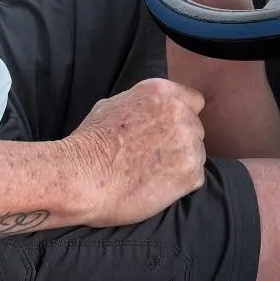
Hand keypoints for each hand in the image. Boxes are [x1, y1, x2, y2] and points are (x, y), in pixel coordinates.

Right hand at [63, 77, 207, 226]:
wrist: (82, 177)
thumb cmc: (89, 144)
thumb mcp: (111, 106)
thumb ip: (140, 105)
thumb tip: (145, 112)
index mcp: (160, 93)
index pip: (193, 100)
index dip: (183, 117)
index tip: (171, 131)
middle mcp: (179, 112)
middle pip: (195, 129)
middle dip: (180, 142)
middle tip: (155, 158)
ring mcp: (188, 142)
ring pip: (197, 154)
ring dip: (181, 164)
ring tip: (152, 175)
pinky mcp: (190, 172)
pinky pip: (196, 178)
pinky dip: (181, 186)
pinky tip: (157, 187)